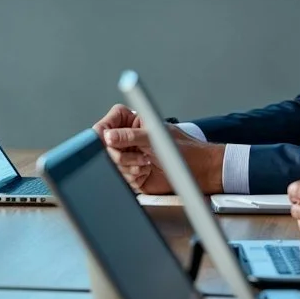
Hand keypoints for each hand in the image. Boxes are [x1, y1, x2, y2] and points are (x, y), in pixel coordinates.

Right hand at [99, 122, 218, 193]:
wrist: (196, 171)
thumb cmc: (184, 149)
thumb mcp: (156, 137)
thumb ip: (131, 136)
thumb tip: (109, 136)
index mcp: (132, 122)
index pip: (107, 123)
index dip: (102, 131)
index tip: (105, 139)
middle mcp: (127, 139)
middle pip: (104, 147)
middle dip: (119, 154)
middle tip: (135, 154)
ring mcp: (128, 156)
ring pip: (111, 163)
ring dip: (129, 166)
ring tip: (145, 162)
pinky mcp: (130, 173)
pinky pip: (120, 177)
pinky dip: (132, 176)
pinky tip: (145, 171)